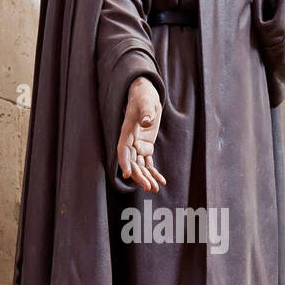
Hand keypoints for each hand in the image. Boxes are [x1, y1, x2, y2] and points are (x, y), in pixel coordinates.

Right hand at [117, 77, 165, 192]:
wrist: (146, 96)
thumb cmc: (143, 97)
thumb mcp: (146, 102)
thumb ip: (146, 112)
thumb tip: (147, 121)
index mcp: (126, 132)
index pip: (123, 150)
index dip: (124, 162)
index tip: (127, 174)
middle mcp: (130, 141)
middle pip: (132, 162)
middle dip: (139, 176)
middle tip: (148, 188)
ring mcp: (138, 145)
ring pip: (140, 166)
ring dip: (147, 177)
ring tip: (155, 189)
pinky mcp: (146, 147)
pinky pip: (148, 162)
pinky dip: (154, 172)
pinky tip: (161, 182)